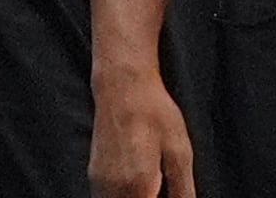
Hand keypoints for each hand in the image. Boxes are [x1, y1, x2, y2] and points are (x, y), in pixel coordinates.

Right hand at [88, 70, 195, 197]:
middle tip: (164, 185)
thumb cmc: (155, 115)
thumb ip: (182, 190)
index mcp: (138, 188)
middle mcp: (112, 192)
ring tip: (155, 182)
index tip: (170, 192)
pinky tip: (141, 179)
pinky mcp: (94, 177)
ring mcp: (99, 185)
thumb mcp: (180, 151)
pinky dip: (125, 196)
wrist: (122, 88)